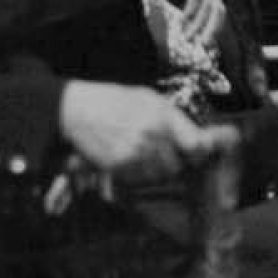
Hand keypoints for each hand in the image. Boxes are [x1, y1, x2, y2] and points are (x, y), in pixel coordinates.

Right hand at [58, 80, 232, 182]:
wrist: (78, 109)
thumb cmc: (114, 100)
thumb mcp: (148, 98)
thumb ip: (173, 118)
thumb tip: (195, 138)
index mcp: (162, 117)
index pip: (195, 144)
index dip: (200, 151)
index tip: (198, 151)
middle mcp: (150, 136)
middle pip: (175, 165)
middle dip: (173, 162)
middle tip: (163, 154)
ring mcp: (133, 153)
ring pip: (157, 176)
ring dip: (155, 171)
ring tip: (143, 156)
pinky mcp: (117, 166)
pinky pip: (137, 179)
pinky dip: (137, 175)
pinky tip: (129, 160)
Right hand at [125, 0, 227, 45]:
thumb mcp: (173, 2)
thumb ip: (183, 16)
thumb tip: (188, 39)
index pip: (217, 13)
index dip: (213, 29)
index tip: (206, 46)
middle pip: (219, 10)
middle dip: (212, 29)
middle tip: (203, 45)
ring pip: (208, 4)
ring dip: (198, 24)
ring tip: (187, 37)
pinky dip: (191, 10)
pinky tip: (183, 21)